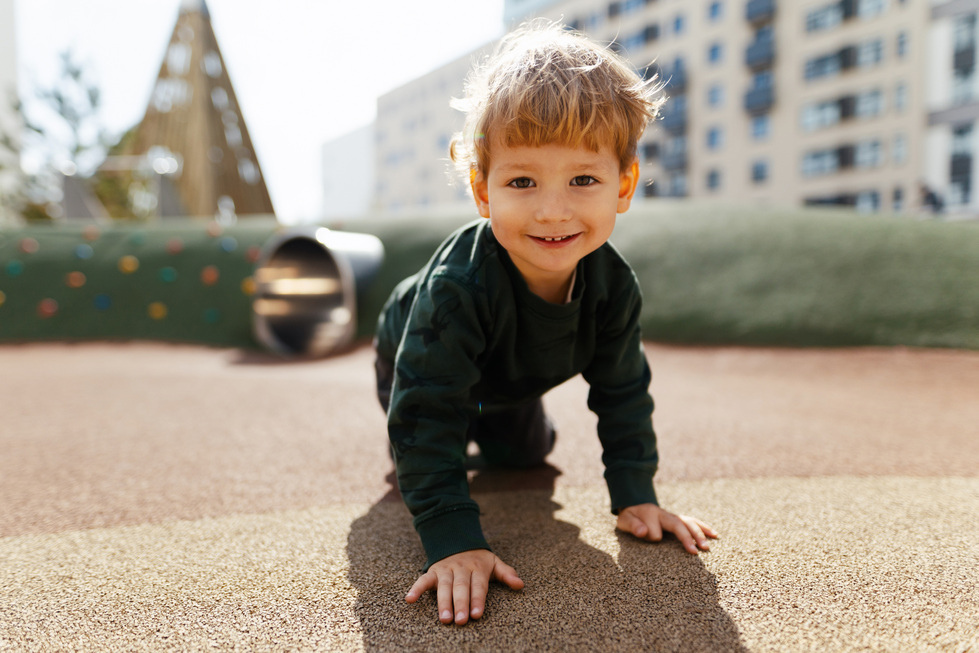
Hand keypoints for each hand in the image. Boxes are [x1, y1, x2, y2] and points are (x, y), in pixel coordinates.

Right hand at [405, 549, 523, 624]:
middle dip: (460, 604)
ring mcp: (445, 569)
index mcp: (477, 568)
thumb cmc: (478, 559)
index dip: (477, 600)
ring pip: (444, 586)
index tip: (476, 615)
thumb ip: (506, 573)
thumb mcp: (494, 562)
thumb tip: (520, 585)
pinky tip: (410, 599)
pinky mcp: (433, 571)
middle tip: (460, 620)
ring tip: (444, 618)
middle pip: (461, 588)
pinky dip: (416, 588)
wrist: (458, 538)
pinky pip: (423, 579)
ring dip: (443, 602)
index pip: (478, 586)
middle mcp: (461, 568)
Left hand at [616, 503, 717, 553]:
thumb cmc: (631, 517)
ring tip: (706, 546)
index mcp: (652, 515)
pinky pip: (693, 522)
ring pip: (689, 523)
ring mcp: (674, 517)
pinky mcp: (679, 520)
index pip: (655, 531)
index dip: (651, 535)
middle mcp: (665, 514)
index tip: (645, 536)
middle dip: (687, 537)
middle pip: (679, 524)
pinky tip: (715, 535)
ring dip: (698, 534)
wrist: (635, 504)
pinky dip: (704, 528)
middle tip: (695, 551)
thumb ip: (632, 525)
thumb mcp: (625, 520)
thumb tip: (643, 532)